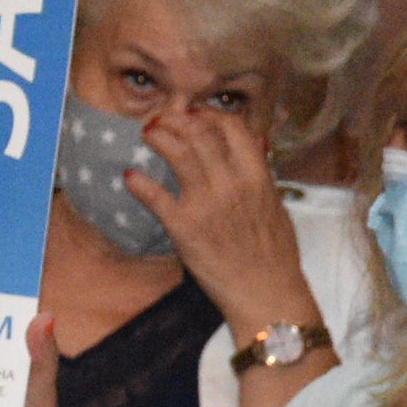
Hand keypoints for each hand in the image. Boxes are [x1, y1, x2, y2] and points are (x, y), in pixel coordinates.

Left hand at [127, 106, 314, 331]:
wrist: (266, 293)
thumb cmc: (275, 256)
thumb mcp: (276, 206)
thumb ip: (262, 175)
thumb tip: (256, 146)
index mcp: (257, 176)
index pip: (232, 128)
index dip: (209, 114)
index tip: (195, 113)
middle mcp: (231, 183)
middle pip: (199, 133)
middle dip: (177, 119)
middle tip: (163, 119)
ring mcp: (206, 203)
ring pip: (177, 153)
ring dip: (158, 137)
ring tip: (148, 133)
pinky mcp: (184, 227)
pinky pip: (156, 196)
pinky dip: (140, 183)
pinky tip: (131, 176)